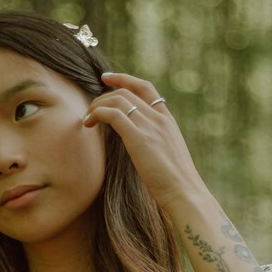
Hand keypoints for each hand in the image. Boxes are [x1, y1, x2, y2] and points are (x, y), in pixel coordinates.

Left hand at [82, 70, 213, 220]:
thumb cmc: (176, 184)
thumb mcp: (168, 157)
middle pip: (126, 92)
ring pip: (117, 99)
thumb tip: (144, 151)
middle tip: (90, 108)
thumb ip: (156, 146)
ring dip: (97, 105)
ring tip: (87, 119)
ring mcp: (149, 125)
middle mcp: (159, 118)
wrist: (185, 193)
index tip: (107, 78)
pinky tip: (88, 123)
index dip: (125, 79)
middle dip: (104, 96)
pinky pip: (112, 113)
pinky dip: (97, 113)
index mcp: (168, 121)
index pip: (145, 88)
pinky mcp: (138, 136)